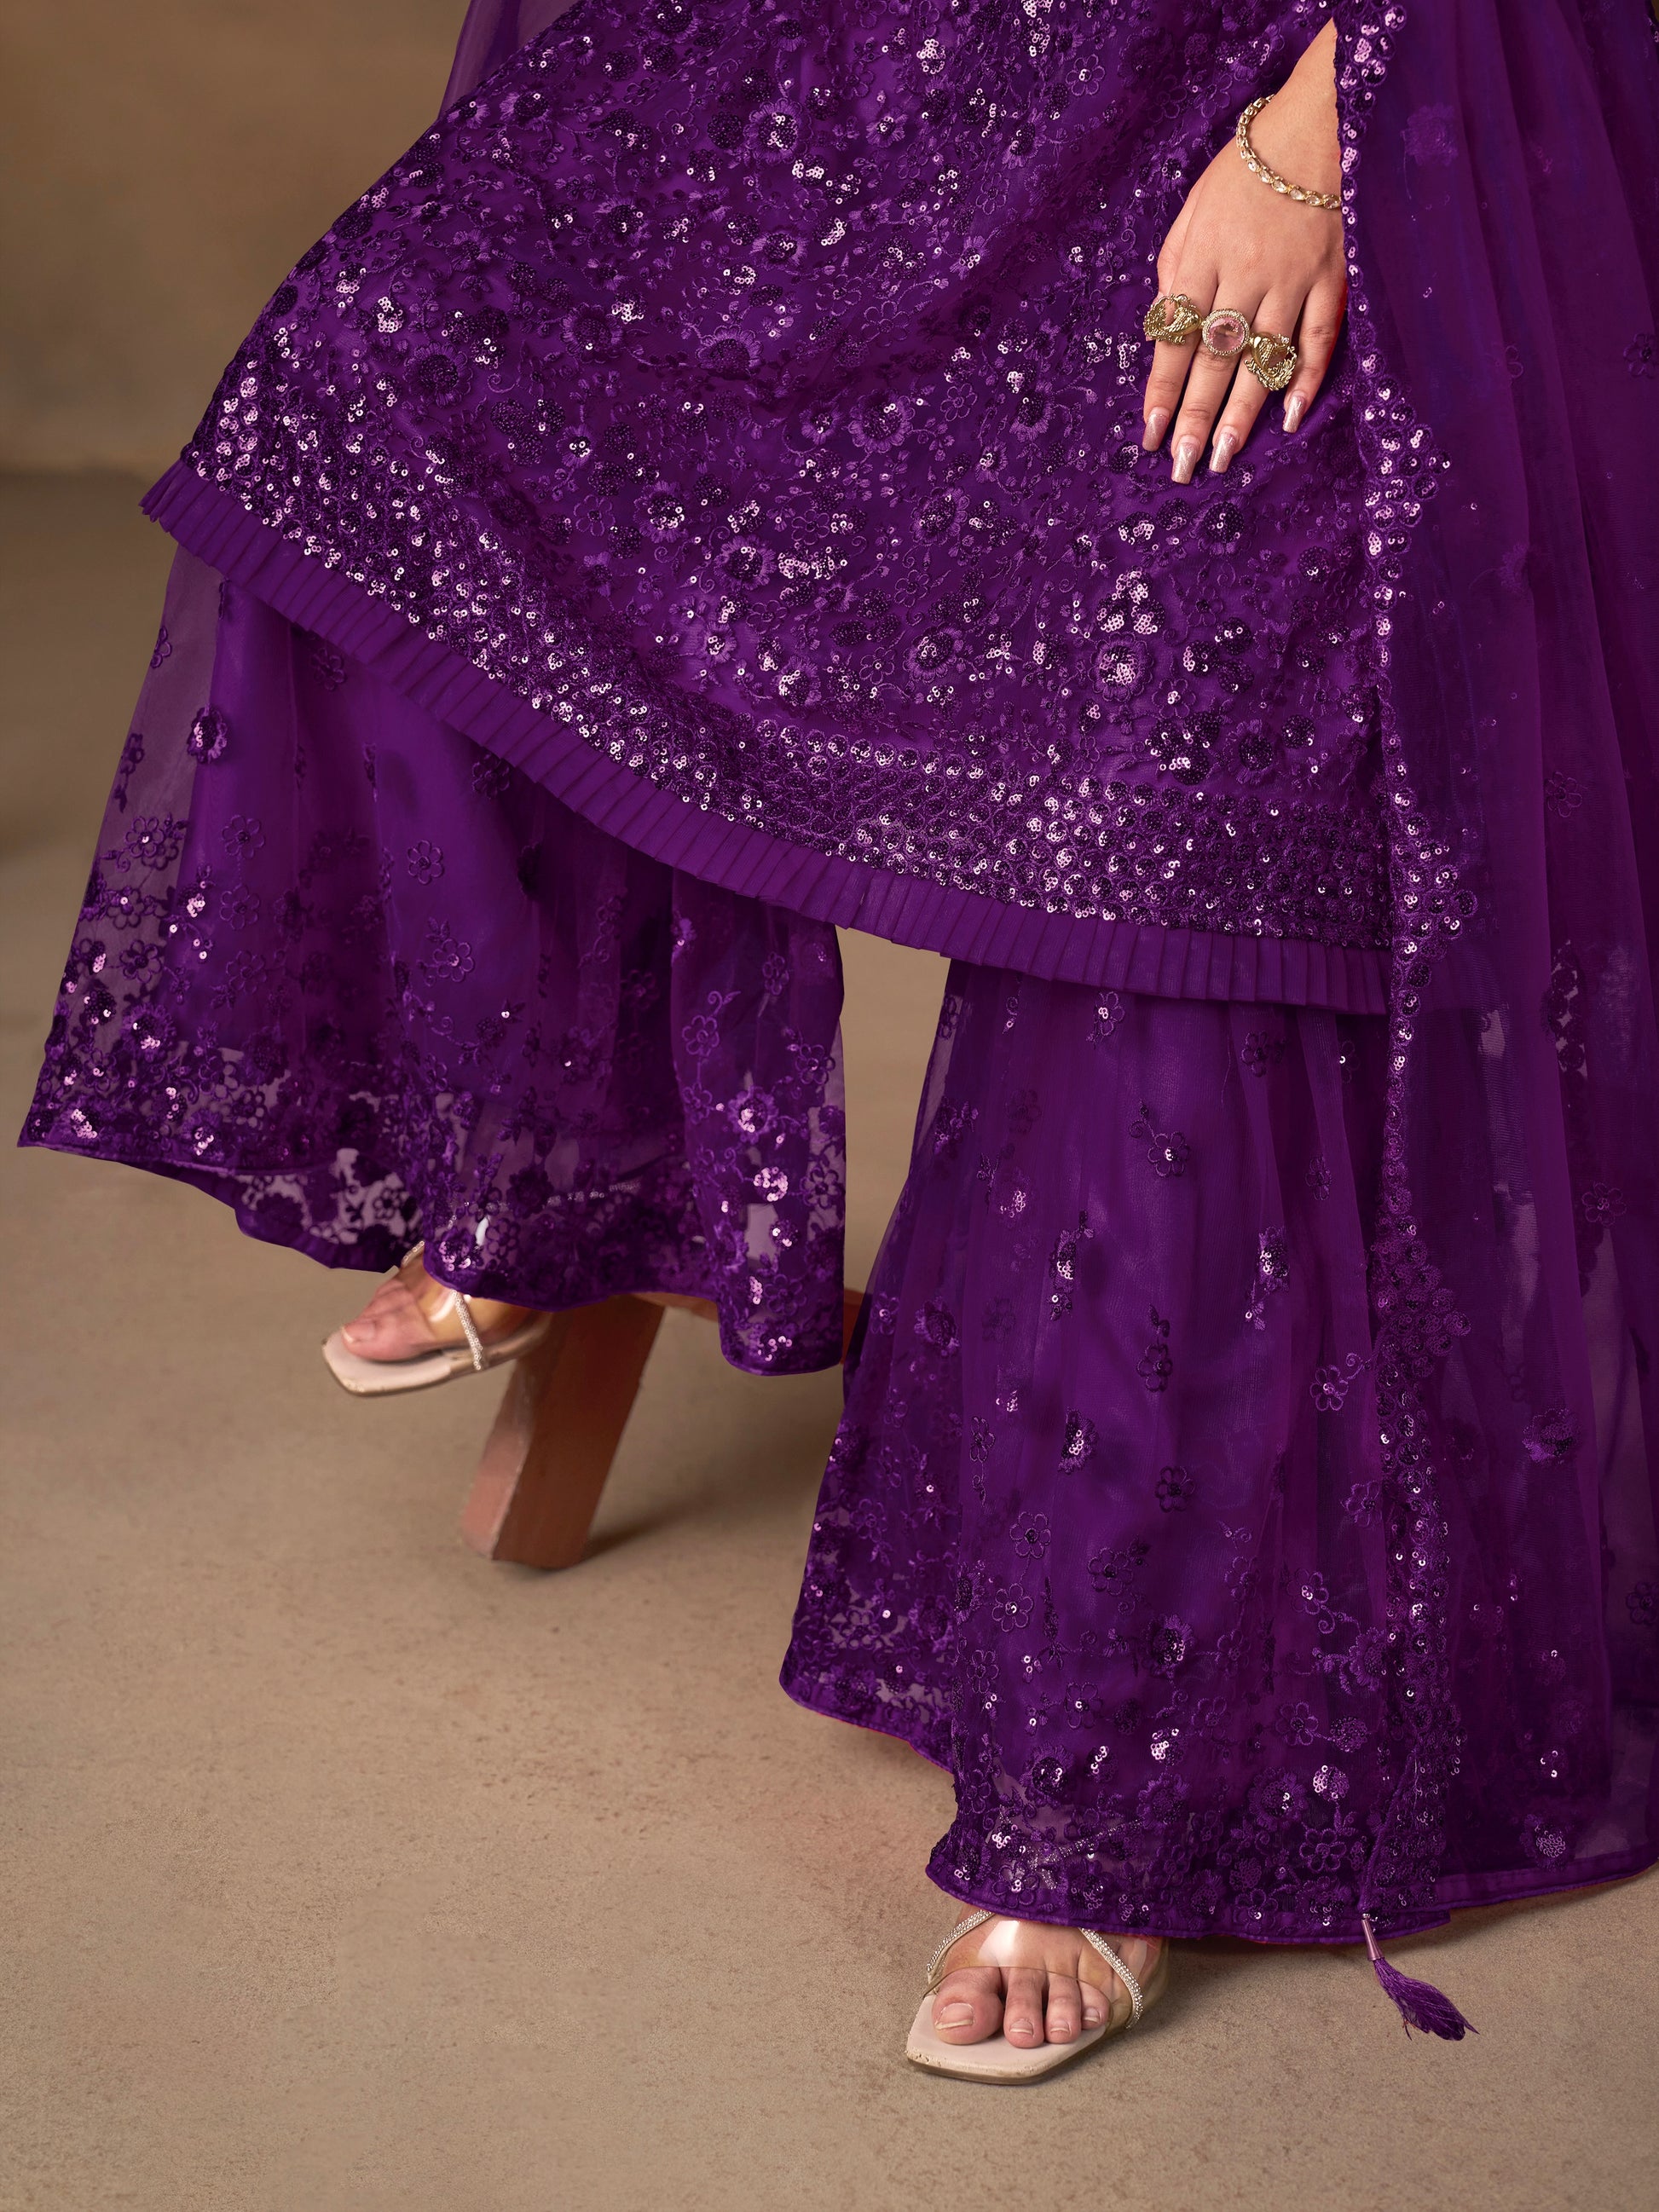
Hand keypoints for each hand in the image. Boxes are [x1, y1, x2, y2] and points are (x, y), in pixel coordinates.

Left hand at [1142, 19, 1345, 480]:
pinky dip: (1304, 382)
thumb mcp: (1191, 212)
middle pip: (1214, 360)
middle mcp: (1243, 277)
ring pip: (1262, 360)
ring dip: (1240, 415)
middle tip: (1180, 468)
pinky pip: (1318, 340)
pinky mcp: (1331, 280)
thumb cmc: (1245, 172)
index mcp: (1201, 260)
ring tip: (1220, 459)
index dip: (1160, 390)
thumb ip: (1176, 270)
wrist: (1317, 126)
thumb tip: (1165, 327)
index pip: (1174, 339)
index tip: (1148, 435)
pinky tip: (1288, 420)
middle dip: (1193, 417)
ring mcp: (1290, 281)